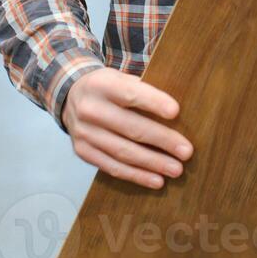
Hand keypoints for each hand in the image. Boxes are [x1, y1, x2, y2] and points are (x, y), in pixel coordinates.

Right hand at [63, 67, 192, 189]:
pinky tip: (156, 180)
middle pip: (130, 127)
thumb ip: (143, 89)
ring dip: (152, 163)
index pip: (130, 93)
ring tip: (176, 169)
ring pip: (123, 152)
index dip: (153, 102)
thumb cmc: (109, 88)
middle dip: (162, 140)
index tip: (176, 112)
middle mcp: (90, 109)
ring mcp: (84, 133)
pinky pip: (112, 167)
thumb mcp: (121, 77)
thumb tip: (178, 112)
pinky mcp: (83, 152)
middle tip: (186, 152)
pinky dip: (136, 175)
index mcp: (103, 84)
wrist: (70, 96)